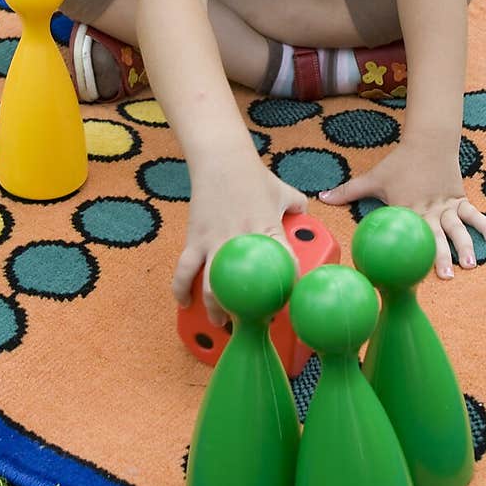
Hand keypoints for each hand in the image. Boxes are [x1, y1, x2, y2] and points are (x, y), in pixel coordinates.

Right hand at [174, 157, 307, 324]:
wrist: (221, 160)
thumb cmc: (254, 176)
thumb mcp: (283, 191)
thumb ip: (296, 206)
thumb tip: (305, 213)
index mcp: (270, 232)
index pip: (284, 267)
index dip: (288, 289)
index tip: (289, 305)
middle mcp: (243, 242)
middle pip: (243, 288)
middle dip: (246, 312)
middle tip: (251, 325)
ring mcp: (216, 243)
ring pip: (212, 286)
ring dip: (215, 308)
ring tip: (221, 324)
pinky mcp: (195, 239)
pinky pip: (184, 270)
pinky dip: (181, 289)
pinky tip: (184, 303)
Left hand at [318, 144, 485, 279]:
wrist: (428, 142)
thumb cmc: (399, 163)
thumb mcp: (373, 177)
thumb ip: (349, 191)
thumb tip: (321, 198)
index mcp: (407, 207)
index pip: (407, 232)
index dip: (409, 251)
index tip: (409, 271)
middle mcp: (428, 209)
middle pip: (436, 234)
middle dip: (441, 255)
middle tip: (445, 276)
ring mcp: (446, 204)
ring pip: (457, 227)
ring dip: (464, 245)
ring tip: (470, 264)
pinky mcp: (458, 199)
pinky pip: (473, 214)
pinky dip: (484, 225)